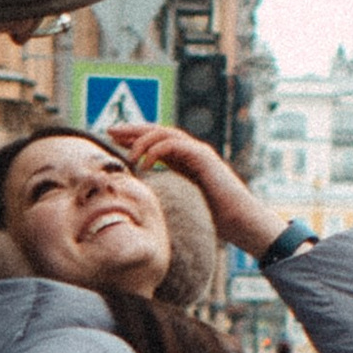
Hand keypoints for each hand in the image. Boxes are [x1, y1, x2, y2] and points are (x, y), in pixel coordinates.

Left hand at [118, 120, 284, 255]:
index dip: (134, 138)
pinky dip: (157, 150)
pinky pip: (175, 145)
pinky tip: (144, 163)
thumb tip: (143, 204)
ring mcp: (199, 152)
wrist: (242, 222)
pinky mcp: (204, 158)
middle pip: (158, 131)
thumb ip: (167, 196)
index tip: (112, 139)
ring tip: (126, 153)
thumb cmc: (215, 219)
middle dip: (132, 130)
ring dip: (142, 139)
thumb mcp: (183, 204)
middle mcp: (191, 152)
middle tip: (109, 130)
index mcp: (185, 161)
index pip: (156, 142)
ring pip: (165, 133)